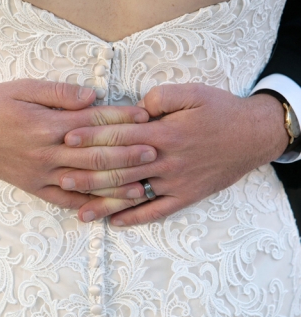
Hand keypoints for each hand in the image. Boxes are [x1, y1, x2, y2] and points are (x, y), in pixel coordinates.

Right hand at [0, 79, 155, 208]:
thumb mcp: (25, 88)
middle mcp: (46, 153)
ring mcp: (40, 174)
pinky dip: (86, 204)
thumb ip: (60, 93)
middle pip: (94, 156)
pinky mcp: (34, 187)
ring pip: (84, 182)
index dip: (120, 120)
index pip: (92, 123)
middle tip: (155, 153)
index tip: (144, 118)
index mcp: (46, 126)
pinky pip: (64, 200)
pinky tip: (107, 207)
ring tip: (141, 186)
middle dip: (127, 155)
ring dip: (114, 186)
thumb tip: (93, 96)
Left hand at [57, 84, 288, 224]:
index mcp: (165, 133)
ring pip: (134, 194)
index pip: (121, 136)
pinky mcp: (185, 196)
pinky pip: (157, 211)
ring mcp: (175, 182)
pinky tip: (114, 224)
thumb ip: (159, 98)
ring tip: (79, 212)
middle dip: (89, 174)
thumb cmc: (220, 110)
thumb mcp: (192, 93)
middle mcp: (167, 161)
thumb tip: (132, 110)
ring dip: (105, 203)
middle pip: (121, 169)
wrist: (254, 136)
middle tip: (62, 178)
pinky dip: (135, 218)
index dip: (93, 137)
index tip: (68, 139)